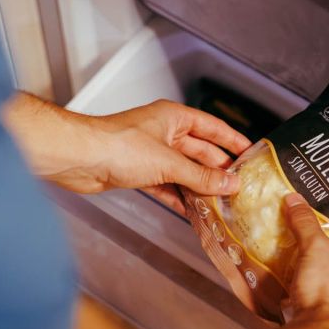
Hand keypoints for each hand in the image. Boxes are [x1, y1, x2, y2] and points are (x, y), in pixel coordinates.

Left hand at [4, 94, 249, 212]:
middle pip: (199, 152)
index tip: (249, 153)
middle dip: (217, 170)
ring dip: (199, 187)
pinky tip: (192, 210)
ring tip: (220, 203)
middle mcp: (163, 133)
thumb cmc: (116, 145)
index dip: (232, 140)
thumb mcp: (168, 162)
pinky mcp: (138, 172)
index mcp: (173, 118)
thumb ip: (201, 175)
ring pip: (183, 171)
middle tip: (237, 187)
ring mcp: (150, 153)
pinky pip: (166, 185)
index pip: (212, 127)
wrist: (79, 159)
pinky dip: (179, 197)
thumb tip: (229, 182)